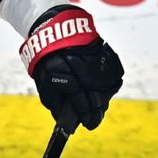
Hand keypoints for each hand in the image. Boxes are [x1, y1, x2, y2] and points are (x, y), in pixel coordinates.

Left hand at [20, 5, 123, 131]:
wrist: (62, 32)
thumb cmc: (50, 61)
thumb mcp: (46, 86)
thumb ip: (57, 107)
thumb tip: (70, 125)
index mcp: (74, 86)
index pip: (87, 111)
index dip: (88, 120)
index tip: (88, 124)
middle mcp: (93, 79)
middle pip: (99, 105)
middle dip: (93, 111)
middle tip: (87, 114)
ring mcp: (104, 70)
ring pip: (106, 94)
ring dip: (97, 97)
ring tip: (87, 92)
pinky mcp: (111, 62)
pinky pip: (110, 81)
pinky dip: (102, 84)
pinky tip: (92, 80)